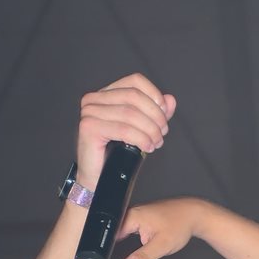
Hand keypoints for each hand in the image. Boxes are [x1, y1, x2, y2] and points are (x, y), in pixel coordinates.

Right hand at [76, 73, 176, 189]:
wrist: (100, 178)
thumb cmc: (118, 153)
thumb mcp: (143, 129)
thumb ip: (156, 113)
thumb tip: (170, 100)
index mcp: (106, 94)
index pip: (135, 81)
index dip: (154, 95)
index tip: (164, 114)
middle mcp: (94, 99)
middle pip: (134, 97)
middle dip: (155, 115)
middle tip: (162, 133)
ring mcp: (89, 112)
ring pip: (131, 114)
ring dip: (150, 130)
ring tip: (156, 142)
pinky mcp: (89, 127)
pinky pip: (124, 129)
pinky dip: (141, 138)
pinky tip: (147, 147)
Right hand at [115, 197, 203, 258]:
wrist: (194, 215)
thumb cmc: (181, 226)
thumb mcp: (161, 246)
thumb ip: (142, 258)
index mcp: (132, 216)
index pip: (109, 234)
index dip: (106, 249)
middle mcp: (131, 212)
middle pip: (114, 232)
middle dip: (116, 245)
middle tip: (128, 253)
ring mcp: (137, 213)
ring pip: (122, 231)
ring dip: (124, 241)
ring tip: (139, 245)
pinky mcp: (142, 217)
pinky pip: (130, 228)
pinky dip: (133, 237)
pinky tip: (143, 241)